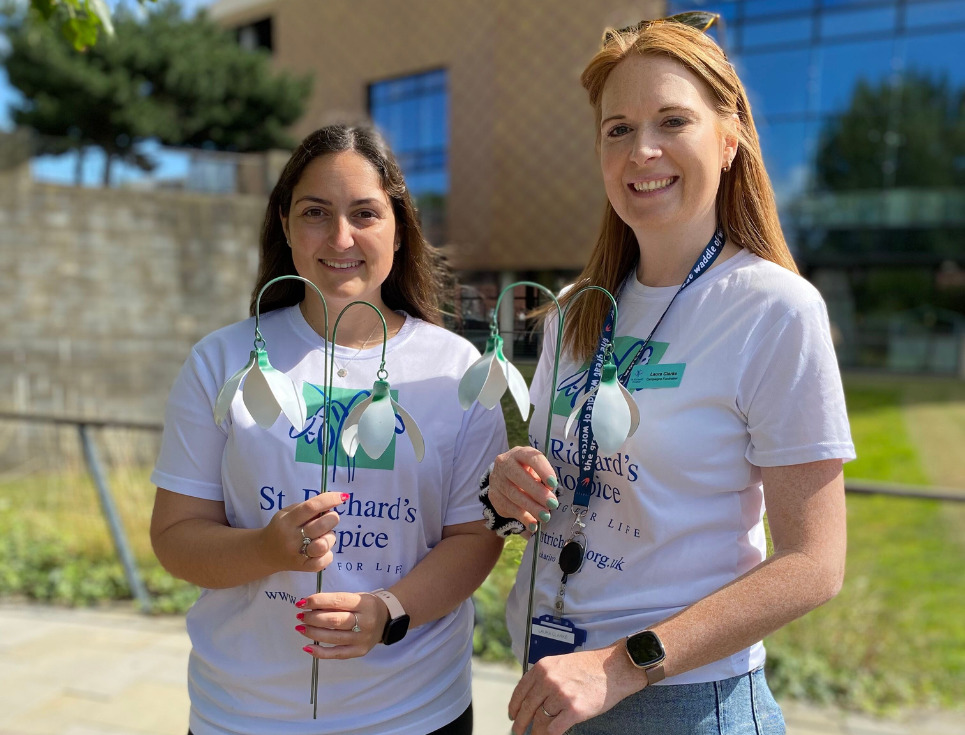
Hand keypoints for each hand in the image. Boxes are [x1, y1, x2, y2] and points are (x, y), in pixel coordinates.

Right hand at [257, 492, 346, 573]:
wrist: (265, 552)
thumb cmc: (281, 528)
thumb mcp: (286, 512)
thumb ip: (306, 507)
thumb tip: (330, 505)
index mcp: (287, 521)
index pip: (310, 507)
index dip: (329, 500)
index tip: (342, 497)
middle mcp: (292, 538)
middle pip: (321, 526)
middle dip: (332, 518)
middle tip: (330, 518)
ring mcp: (298, 555)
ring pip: (324, 544)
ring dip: (330, 537)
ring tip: (323, 536)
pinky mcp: (303, 567)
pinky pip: (324, 561)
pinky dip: (328, 554)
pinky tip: (321, 550)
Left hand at [296, 591, 388, 658]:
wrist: (387, 619)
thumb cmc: (366, 606)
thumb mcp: (356, 597)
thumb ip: (336, 602)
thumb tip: (310, 605)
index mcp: (364, 604)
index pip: (338, 601)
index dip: (317, 602)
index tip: (302, 603)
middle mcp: (365, 622)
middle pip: (334, 621)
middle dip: (313, 618)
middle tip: (300, 616)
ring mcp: (362, 639)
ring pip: (333, 637)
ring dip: (313, 632)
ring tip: (300, 627)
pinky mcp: (359, 651)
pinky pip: (336, 654)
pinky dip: (320, 652)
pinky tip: (308, 647)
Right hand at [491, 446, 558, 527]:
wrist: (505, 478)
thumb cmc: (528, 473)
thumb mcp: (536, 470)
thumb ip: (544, 479)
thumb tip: (549, 494)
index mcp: (519, 453)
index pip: (531, 458)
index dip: (543, 470)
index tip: (553, 483)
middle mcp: (504, 463)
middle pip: (519, 477)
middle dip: (537, 492)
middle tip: (553, 504)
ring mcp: (496, 479)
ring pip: (513, 494)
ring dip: (531, 507)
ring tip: (546, 516)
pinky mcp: (493, 495)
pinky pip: (508, 507)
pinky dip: (522, 517)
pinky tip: (533, 524)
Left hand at [509, 647, 643, 734]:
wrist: (614, 668)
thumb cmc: (589, 666)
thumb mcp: (560, 663)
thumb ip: (545, 677)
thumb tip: (531, 698)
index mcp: (543, 667)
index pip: (520, 690)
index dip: (514, 706)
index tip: (512, 715)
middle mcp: (549, 680)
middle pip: (527, 708)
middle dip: (520, 723)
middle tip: (517, 731)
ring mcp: (561, 695)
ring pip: (540, 721)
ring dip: (536, 731)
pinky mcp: (574, 710)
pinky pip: (554, 729)